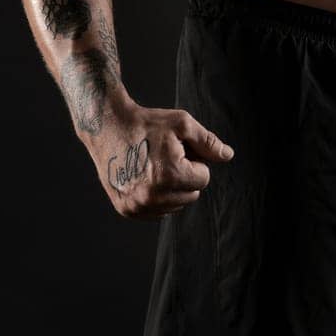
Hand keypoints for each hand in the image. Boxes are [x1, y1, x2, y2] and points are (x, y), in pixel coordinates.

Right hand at [88, 104, 234, 219]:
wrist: (107, 127)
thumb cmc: (147, 123)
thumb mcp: (182, 124)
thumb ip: (208, 142)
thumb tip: (228, 156)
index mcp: (169, 175)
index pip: (203, 179)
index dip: (195, 161)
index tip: (178, 149)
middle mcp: (152, 196)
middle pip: (191, 195)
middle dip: (185, 176)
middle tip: (165, 157)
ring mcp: (138, 206)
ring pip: (175, 205)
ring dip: (171, 188)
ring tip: (153, 166)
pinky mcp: (127, 210)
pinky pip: (158, 212)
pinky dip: (157, 197)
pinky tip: (144, 177)